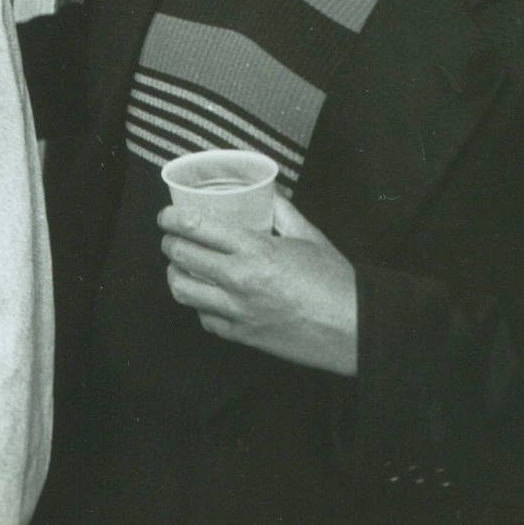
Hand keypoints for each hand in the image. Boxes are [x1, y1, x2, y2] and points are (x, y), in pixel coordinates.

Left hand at [157, 196, 358, 375]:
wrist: (356, 329)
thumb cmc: (335, 281)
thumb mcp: (309, 236)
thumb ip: (282, 210)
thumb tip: (266, 189)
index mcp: (255, 250)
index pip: (196, 227)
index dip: (172, 218)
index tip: (167, 215)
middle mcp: (239, 279)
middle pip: (181, 256)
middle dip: (169, 243)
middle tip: (172, 238)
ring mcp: (237, 310)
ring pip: (183, 290)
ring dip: (175, 274)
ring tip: (180, 266)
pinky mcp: (242, 335)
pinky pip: (204, 318)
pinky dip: (199, 305)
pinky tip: (206, 295)